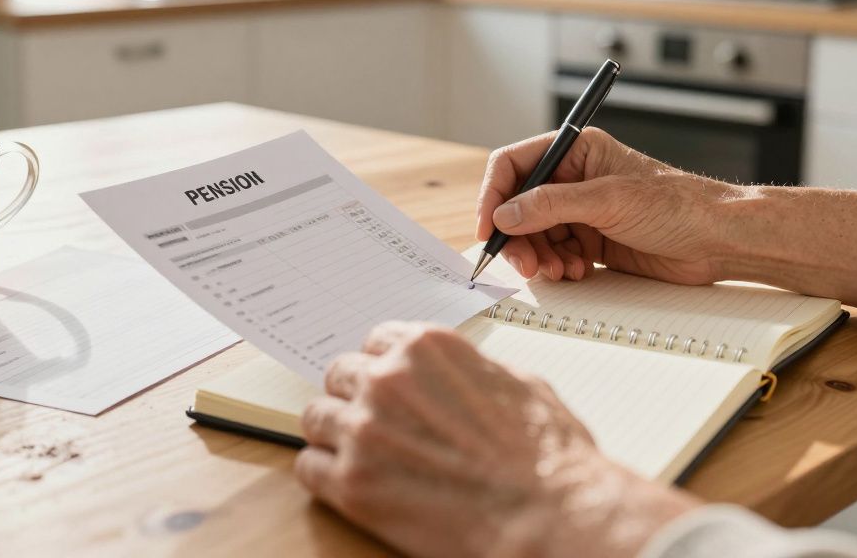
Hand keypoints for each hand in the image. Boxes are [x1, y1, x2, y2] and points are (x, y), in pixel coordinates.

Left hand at [294, 322, 697, 557]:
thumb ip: (468, 369)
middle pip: (339, 375)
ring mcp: (364, 431)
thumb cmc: (546, 457)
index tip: (384, 382)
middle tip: (373, 422)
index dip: (382, 366)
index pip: (375, 340)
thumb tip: (453, 374)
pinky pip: (308, 467)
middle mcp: (387, 380)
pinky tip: (346, 481)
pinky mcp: (352, 485)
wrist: (548, 517)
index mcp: (425, 348)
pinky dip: (323, 474)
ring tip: (359, 454)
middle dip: (355, 397)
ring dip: (334, 433)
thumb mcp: (517, 383)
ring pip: (316, 417)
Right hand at [475, 128, 740, 285]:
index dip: (494, 195)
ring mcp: (582, 210)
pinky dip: (557, 266)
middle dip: (517, 236)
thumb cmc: (678, 205)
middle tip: (524, 264)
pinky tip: (577, 271)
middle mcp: (574, 178)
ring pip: (534, 234)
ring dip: (539, 256)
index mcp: (576, 151)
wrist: (719, 241)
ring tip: (559, 270)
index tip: (488, 227)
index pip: (514, 165)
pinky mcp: (592, 239)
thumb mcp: (609, 200)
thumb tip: (506, 215)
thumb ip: (551, 205)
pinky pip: (555, 253)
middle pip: (519, 206)